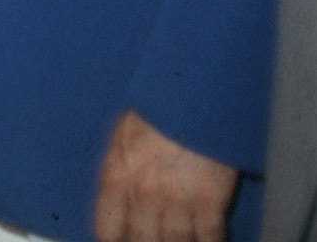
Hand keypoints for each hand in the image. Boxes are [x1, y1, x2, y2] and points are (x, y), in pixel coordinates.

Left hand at [92, 110, 239, 241]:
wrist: (195, 90)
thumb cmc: (158, 107)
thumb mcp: (123, 134)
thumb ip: (119, 170)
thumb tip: (118, 201)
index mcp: (116, 175)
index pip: (107, 229)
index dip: (116, 241)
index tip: (126, 239)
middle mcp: (143, 193)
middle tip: (155, 238)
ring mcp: (177, 199)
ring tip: (181, 239)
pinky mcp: (210, 200)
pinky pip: (209, 237)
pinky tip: (207, 241)